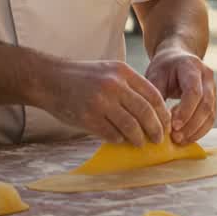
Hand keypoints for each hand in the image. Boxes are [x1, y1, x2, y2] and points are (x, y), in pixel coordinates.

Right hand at [36, 58, 171, 145]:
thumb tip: (152, 113)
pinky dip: (119, 140)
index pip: (153, 95)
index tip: (166, 124)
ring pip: (131, 126)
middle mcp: (114, 85)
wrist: (50, 80)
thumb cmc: (82, 78)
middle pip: (145, 112)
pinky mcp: (88, 118)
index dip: (163, 113)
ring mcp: (100, 102)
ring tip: (141, 143)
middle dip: (156, 129)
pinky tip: (120, 140)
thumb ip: (129, 87)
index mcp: (122, 72)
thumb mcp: (109, 71)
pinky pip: (111, 134)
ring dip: (139, 139)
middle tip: (159, 139)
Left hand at [145, 47, 216, 143]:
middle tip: (175, 138)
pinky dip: (200, 131)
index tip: (173, 126)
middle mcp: (207, 76)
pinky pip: (211, 118)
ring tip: (179, 140)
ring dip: (196, 130)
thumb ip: (156, 96)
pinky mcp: (213, 100)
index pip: (194, 91)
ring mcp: (213, 88)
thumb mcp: (155, 75)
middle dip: (191, 124)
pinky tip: (186, 138)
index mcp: (191, 66)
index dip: (185, 111)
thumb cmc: (164, 68)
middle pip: (206, 104)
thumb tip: (157, 122)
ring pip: (211, 113)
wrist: (177, 58)